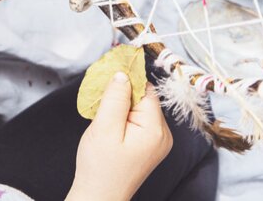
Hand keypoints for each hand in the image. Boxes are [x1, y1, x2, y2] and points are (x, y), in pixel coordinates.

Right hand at [67, 74, 172, 200]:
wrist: (99, 197)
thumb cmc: (100, 167)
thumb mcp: (104, 128)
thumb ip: (115, 98)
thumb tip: (123, 73)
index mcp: (155, 129)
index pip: (146, 90)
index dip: (127, 81)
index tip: (107, 76)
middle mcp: (163, 134)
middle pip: (144, 98)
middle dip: (122, 95)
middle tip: (101, 101)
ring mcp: (158, 141)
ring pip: (140, 108)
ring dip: (121, 105)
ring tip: (103, 117)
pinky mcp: (149, 145)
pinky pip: (138, 120)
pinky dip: (123, 116)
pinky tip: (110, 126)